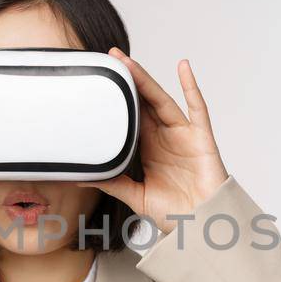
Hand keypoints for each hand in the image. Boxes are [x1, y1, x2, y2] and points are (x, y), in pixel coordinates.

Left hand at [80, 48, 227, 232]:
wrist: (200, 225)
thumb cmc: (173, 212)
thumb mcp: (134, 195)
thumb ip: (111, 182)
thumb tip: (79, 177)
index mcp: (148, 146)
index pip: (130, 114)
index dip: (118, 96)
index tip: (101, 78)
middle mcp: (164, 135)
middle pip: (144, 100)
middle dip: (128, 78)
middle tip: (110, 56)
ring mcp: (184, 134)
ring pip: (162, 100)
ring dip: (146, 80)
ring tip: (128, 62)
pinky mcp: (201, 137)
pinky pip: (197, 107)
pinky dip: (191, 86)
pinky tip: (183, 67)